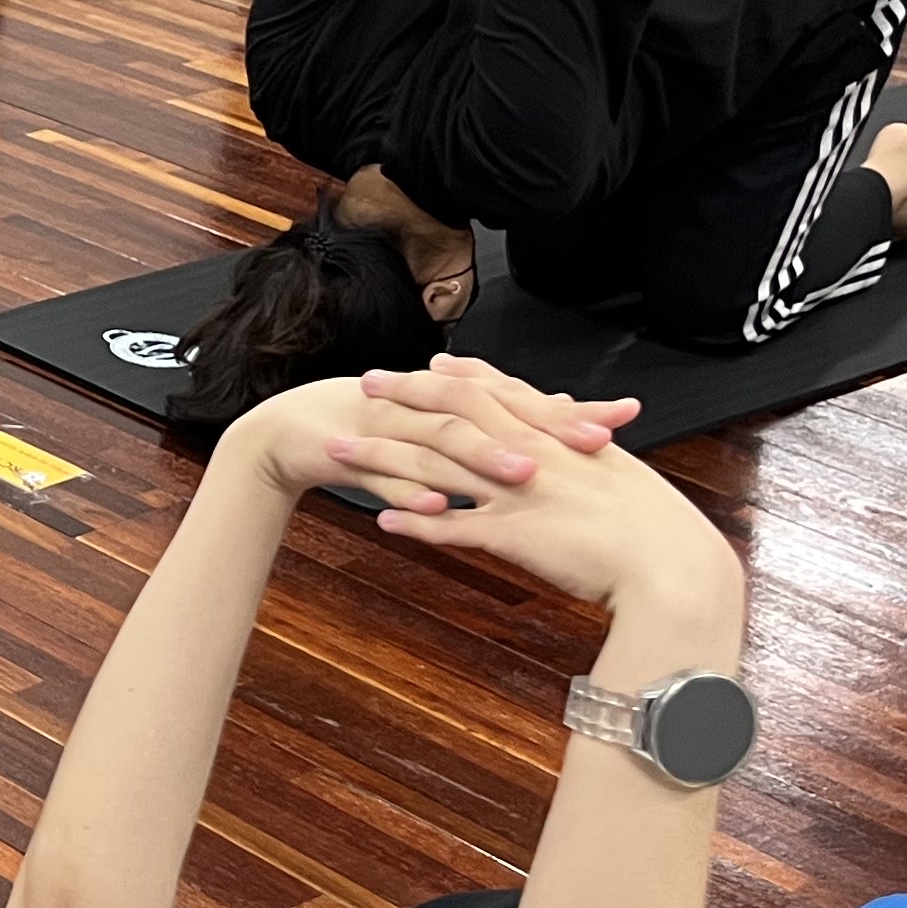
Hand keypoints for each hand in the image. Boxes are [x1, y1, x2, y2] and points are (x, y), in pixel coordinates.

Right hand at [217, 367, 633, 503]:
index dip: (569, 409)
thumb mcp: (434, 433)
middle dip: (543, 427)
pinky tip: (441, 508)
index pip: (520, 399)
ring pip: (443, 443)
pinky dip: (414, 492)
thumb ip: (490, 433)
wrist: (284, 433)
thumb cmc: (367, 434)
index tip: (622, 418)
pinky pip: (387, 475)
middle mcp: (425, 405)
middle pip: (493, 412)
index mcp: (449, 399)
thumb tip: (554, 433)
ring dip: (484, 459)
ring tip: (528, 476)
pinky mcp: (352, 453)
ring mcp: (388, 428)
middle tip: (593, 444)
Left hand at [326, 357, 734, 609]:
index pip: (500, 390)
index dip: (460, 374)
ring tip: (340, 449)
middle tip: (365, 383)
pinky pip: (451, 525)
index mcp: (560, 435)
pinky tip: (379, 519)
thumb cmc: (655, 526)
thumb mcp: (619, 475)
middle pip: (455, 412)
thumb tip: (587, 441)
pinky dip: (413, 519)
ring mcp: (519, 492)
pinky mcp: (513, 535)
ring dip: (384, 455)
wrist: (672, 565)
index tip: (428, 361)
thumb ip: (591, 453)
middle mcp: (532, 453)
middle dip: (406, 395)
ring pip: (437, 464)